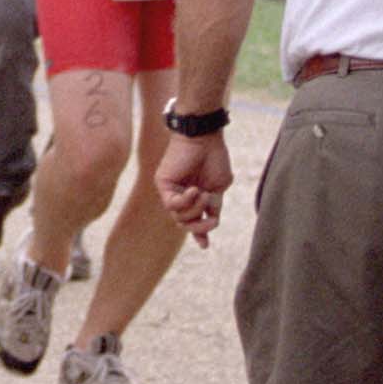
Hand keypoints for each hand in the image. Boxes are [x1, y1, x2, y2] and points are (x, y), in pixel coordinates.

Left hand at [157, 128, 234, 244]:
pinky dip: (185, 201)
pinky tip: (194, 190)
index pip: (195, 220)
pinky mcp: (164, 184)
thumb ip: (213, 206)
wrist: (205, 137)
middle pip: (185, 223)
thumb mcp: (218, 187)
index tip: (205, 246)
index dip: (200, 234)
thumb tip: (212, 222)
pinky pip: (171, 204)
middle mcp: (182, 195)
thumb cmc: (215, 157)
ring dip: (195, 209)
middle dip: (200, 226)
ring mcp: (172, 190)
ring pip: (179, 217)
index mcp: (196, 197)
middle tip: (211, 220)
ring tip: (203, 194)